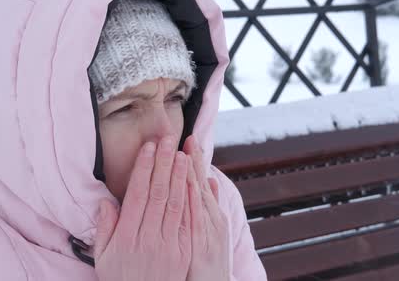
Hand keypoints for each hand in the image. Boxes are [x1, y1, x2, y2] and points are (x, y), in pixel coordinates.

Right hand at [94, 136, 190, 280]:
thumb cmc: (121, 280)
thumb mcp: (102, 258)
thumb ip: (104, 229)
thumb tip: (106, 202)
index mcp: (126, 236)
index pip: (137, 194)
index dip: (144, 168)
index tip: (149, 148)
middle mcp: (148, 237)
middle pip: (157, 193)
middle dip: (164, 163)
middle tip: (168, 139)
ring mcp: (168, 244)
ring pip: (175, 203)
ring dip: (179, 177)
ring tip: (183, 154)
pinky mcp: (183, 251)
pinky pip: (188, 222)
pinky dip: (190, 201)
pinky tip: (193, 183)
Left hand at [183, 135, 230, 280]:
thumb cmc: (207, 262)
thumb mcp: (212, 230)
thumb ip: (211, 204)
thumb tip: (210, 179)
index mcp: (210, 215)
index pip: (199, 182)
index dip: (194, 160)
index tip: (188, 139)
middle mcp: (212, 220)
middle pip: (200, 185)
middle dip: (193, 160)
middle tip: (188, 136)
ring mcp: (209, 233)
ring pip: (198, 199)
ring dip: (192, 175)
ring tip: (186, 153)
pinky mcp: (202, 247)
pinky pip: (195, 220)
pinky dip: (193, 202)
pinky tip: (188, 186)